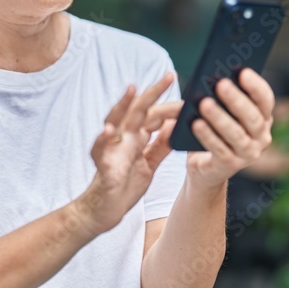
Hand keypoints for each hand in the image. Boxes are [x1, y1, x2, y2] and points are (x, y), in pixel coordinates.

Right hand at [77, 73, 181, 235]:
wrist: (106, 211)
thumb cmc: (125, 184)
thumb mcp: (149, 162)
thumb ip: (161, 144)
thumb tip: (176, 125)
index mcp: (135, 137)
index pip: (153, 115)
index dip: (170, 105)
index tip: (188, 95)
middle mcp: (122, 139)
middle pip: (137, 111)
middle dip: (153, 93)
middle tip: (169, 76)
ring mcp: (111, 151)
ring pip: (115, 122)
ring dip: (122, 105)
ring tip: (131, 90)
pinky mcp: (103, 167)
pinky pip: (100, 152)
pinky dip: (102, 140)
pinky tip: (108, 131)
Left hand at [187, 68, 274, 188]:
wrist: (206, 167)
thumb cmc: (215, 130)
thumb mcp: (222, 113)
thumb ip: (222, 98)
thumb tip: (213, 77)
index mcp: (263, 119)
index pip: (266, 100)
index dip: (256, 86)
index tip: (242, 71)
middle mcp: (261, 137)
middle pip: (251, 117)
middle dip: (235, 99)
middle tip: (220, 83)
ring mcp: (248, 154)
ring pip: (236, 134)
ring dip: (219, 117)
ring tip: (204, 103)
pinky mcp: (230, 166)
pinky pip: (219, 149)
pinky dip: (207, 135)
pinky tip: (196, 123)